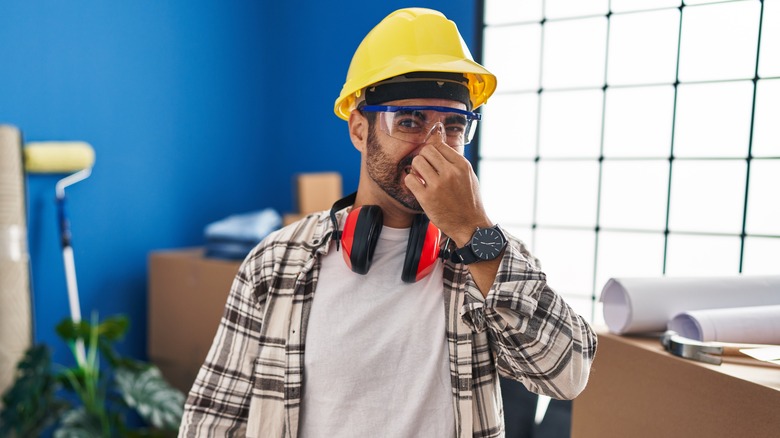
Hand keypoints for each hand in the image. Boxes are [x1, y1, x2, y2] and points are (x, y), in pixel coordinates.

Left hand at [404, 125, 491, 246]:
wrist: (470, 225)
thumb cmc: (469, 201)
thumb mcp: (469, 176)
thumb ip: (454, 161)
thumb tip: (437, 145)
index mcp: (461, 165)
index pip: (439, 145)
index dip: (433, 152)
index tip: (432, 160)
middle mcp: (450, 173)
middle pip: (426, 151)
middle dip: (423, 158)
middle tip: (425, 169)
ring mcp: (438, 185)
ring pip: (416, 162)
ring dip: (416, 169)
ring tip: (421, 178)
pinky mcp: (426, 198)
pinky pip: (409, 179)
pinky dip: (411, 182)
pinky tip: (418, 187)